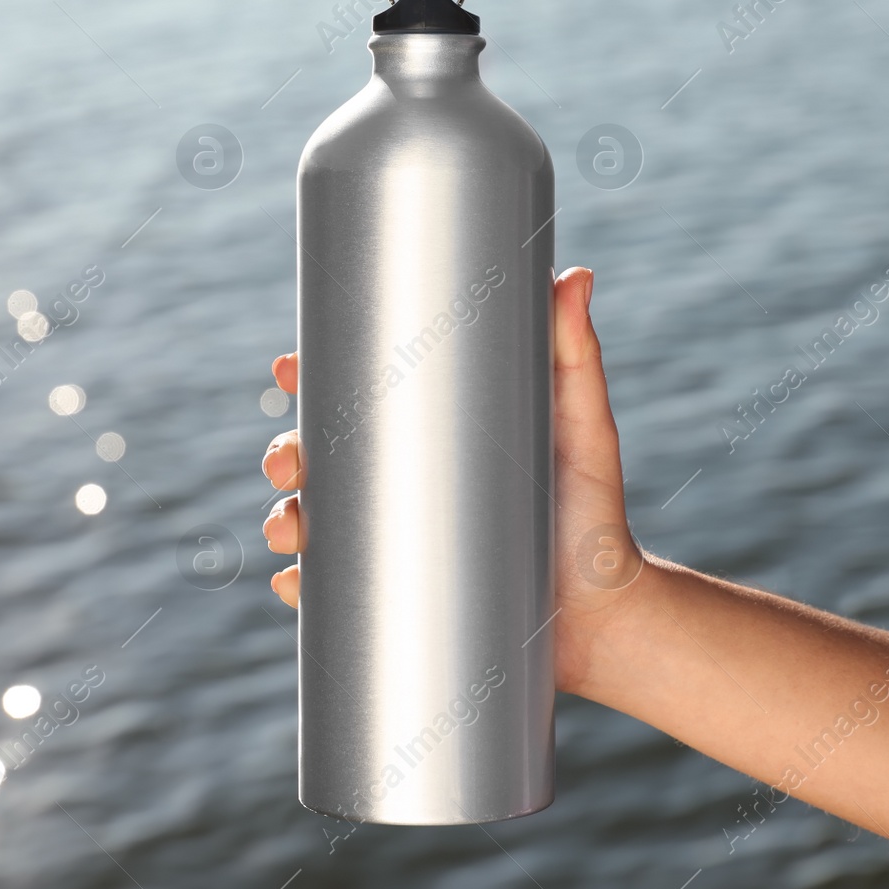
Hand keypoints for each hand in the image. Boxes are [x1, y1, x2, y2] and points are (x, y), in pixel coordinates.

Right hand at [260, 266, 648, 696]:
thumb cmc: (592, 508)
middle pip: (316, 460)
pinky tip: (297, 586)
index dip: (313, 377)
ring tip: (293, 529)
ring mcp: (393, 543)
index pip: (356, 397)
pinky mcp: (397, 600)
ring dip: (284, 522)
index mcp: (431, 436)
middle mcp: (400, 487)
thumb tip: (575, 275)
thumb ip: (574, 354)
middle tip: (289, 461)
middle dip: (284, 454)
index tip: (290, 368)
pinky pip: (329, 595)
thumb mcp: (582, 426)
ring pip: (311, 525)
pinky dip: (302, 590)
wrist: (604, 613)